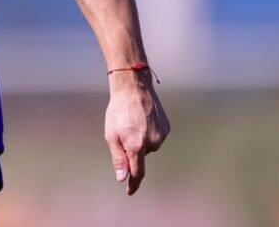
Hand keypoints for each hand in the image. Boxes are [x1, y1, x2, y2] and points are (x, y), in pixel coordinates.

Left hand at [104, 71, 169, 194]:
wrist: (134, 87)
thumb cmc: (118, 110)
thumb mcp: (111, 134)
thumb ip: (118, 157)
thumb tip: (123, 178)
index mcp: (137, 145)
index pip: (138, 172)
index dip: (134, 183)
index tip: (130, 191)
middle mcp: (153, 143)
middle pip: (141, 156)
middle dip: (132, 149)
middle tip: (123, 131)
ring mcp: (162, 135)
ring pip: (149, 146)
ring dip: (140, 140)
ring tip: (133, 122)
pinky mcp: (167, 127)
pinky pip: (156, 136)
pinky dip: (148, 132)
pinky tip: (142, 119)